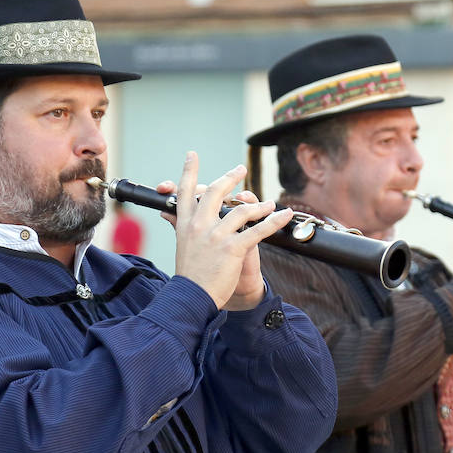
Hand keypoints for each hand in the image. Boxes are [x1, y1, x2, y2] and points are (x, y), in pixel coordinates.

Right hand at [163, 154, 291, 309]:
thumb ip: (178, 225)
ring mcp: (216, 236)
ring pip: (241, 211)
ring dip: (259, 206)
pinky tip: (285, 215)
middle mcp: (199, 226)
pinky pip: (258, 231)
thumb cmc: (190, 274)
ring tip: (270, 204)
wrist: (192, 297)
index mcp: (185, 224)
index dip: (189, 172)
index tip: (192, 155)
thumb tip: (168, 213)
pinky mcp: (232, 248)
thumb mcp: (180, 245)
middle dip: (230, 177)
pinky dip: (274, 222)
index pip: (185, 192)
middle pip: (215, 192)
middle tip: (240, 168)